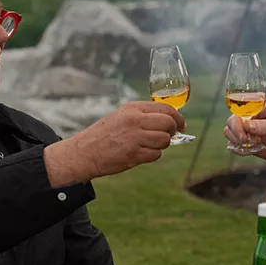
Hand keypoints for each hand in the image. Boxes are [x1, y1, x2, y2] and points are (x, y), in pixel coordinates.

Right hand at [45, 101, 184, 185]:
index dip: (178, 118)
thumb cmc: (105, 135)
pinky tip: (140, 154)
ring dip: (161, 145)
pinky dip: (152, 155)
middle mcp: (135, 120)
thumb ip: (144, 116)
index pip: (166, 109)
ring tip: (148, 146)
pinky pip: (156, 155)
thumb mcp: (122, 116)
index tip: (181, 125)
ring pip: (165, 140)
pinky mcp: (134, 154)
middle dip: (173, 131)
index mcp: (133, 108)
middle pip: (169, 123)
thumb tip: (170, 121)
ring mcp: (135, 137)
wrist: (84, 152)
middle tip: (169, 137)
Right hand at [222, 96, 265, 170]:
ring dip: (236, 140)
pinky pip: (235, 145)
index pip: (241, 103)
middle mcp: (253, 115)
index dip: (237, 113)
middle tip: (245, 140)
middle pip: (232, 119)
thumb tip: (245, 126)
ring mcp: (251, 130)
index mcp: (262, 104)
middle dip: (235, 130)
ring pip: (230, 132)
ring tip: (252, 145)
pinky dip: (238, 149)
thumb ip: (265, 126)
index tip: (243, 126)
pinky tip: (249, 151)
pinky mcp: (250, 143)